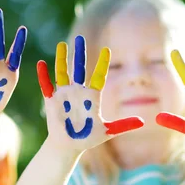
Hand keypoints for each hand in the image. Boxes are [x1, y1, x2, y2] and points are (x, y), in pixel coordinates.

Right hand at [37, 36, 143, 151]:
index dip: (103, 63)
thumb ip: (124, 125)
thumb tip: (143, 122)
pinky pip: (47, 86)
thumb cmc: (88, 138)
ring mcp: (65, 95)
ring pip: (62, 73)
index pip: (99, 76)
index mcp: (92, 96)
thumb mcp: (108, 131)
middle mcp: (78, 92)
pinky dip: (44, 76)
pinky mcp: (52, 101)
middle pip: (79, 68)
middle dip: (79, 53)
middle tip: (80, 38)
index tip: (107, 49)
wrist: (69, 146)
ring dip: (61, 59)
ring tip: (61, 45)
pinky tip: (41, 64)